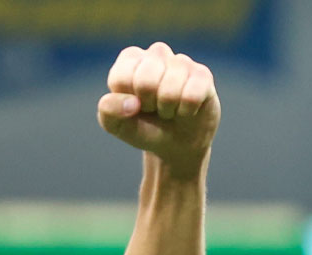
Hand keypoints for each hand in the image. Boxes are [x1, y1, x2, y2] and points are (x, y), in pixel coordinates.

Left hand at [98, 42, 218, 172]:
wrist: (175, 143)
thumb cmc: (142, 127)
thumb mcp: (117, 125)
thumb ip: (109, 111)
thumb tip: (131, 103)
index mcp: (130, 60)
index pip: (121, 78)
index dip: (126, 103)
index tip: (133, 106)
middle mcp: (156, 53)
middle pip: (146, 81)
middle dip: (148, 105)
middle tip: (153, 108)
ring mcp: (181, 61)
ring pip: (170, 90)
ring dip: (168, 110)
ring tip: (169, 109)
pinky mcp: (203, 74)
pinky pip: (191, 96)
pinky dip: (186, 111)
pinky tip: (186, 109)